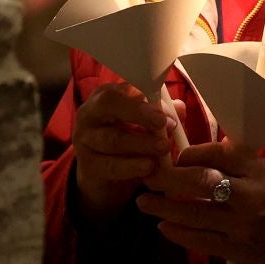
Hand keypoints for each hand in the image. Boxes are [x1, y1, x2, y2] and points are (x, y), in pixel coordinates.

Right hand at [71, 82, 177, 221]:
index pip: (122, 87)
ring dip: (141, 143)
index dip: (145, 95)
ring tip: (163, 148)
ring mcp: (85, 139)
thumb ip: (162, 114)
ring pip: (112, 138)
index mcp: (105, 96)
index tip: (166, 110)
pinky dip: (131, 166)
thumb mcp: (144, 124)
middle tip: (162, 122)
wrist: (102, 176)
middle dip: (138, 112)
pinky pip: (110, 165)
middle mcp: (90, 113)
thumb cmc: (126, 139)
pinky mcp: (87, 165)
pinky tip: (149, 167)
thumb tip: (179, 107)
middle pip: (109, 104)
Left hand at [137, 139, 264, 263]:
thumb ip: (234, 159)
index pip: (214, 155)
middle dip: (166, 180)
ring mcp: (242, 224)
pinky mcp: (238, 249)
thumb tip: (192, 155)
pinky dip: (180, 234)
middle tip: (146, 178)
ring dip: (164, 208)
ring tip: (144, 203)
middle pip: (198, 182)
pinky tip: (164, 227)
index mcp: (256, 168)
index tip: (173, 158)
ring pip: (194, 214)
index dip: (187, 156)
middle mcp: (247, 194)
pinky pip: (202, 241)